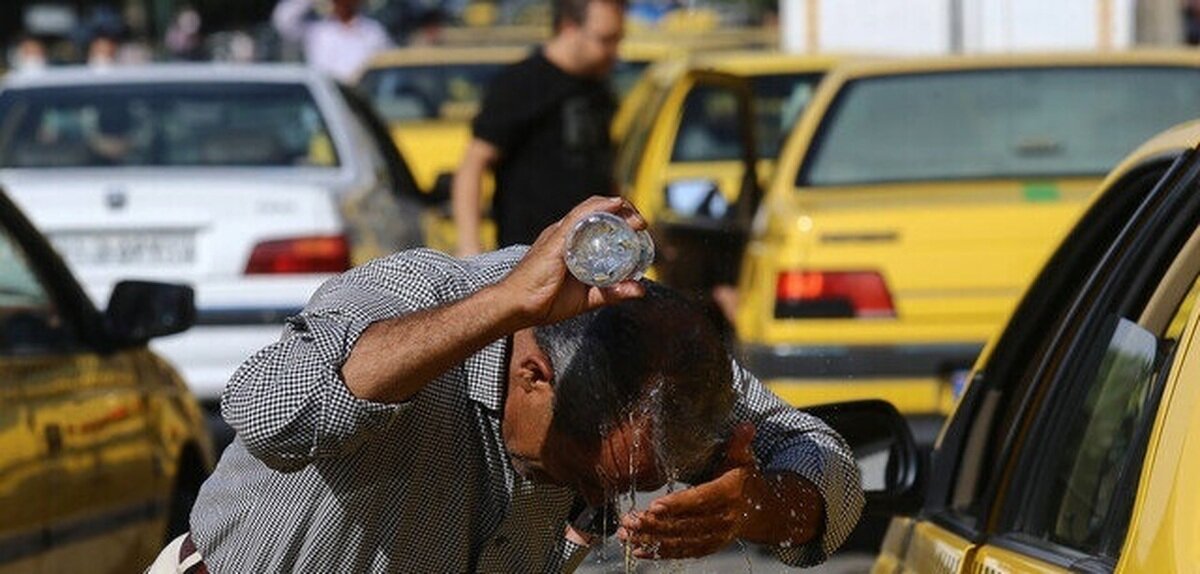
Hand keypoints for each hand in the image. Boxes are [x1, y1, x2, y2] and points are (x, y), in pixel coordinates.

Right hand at [498, 195, 646, 326]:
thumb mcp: (588, 298)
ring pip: (591, 210)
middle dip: (623, 212)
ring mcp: (559, 233)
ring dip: (617, 208)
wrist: (518, 307)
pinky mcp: (555, 238)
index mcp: (570, 244)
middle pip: (596, 211)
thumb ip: (613, 293)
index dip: (619, 220)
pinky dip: (600, 208)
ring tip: (636, 217)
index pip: (596, 222)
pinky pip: (579, 217)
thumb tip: (640, 289)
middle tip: (641, 223)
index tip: (638, 229)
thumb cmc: (545, 302)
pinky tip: (616, 205)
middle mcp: (564, 234)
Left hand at [616, 423, 758, 558]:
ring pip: (680, 541)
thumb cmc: (744, 478)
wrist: (761, 510)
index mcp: (728, 494)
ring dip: (651, 539)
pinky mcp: (708, 547)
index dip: (678, 504)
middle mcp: (723, 519)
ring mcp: (716, 536)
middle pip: (686, 524)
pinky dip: (660, 553)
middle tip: (630, 520)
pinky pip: (682, 552)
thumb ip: (739, 443)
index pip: (701, 500)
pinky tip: (638, 550)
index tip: (654, 506)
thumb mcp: (743, 459)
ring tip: (626, 534)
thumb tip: (746, 425)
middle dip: (655, 524)